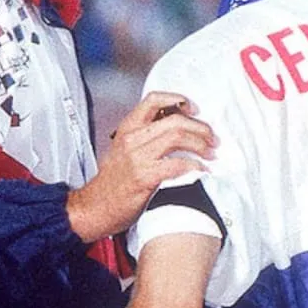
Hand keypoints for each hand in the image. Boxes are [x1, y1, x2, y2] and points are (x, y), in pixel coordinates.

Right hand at [66, 92, 216, 242]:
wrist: (95, 207)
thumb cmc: (112, 182)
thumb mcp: (124, 149)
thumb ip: (145, 137)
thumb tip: (178, 130)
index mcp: (128, 128)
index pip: (153, 100)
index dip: (177, 100)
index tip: (193, 108)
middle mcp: (132, 138)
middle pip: (174, 120)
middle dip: (200, 127)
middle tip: (212, 137)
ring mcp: (137, 157)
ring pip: (177, 138)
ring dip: (201, 144)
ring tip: (210, 152)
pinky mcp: (143, 177)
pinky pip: (176, 165)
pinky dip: (195, 165)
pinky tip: (201, 169)